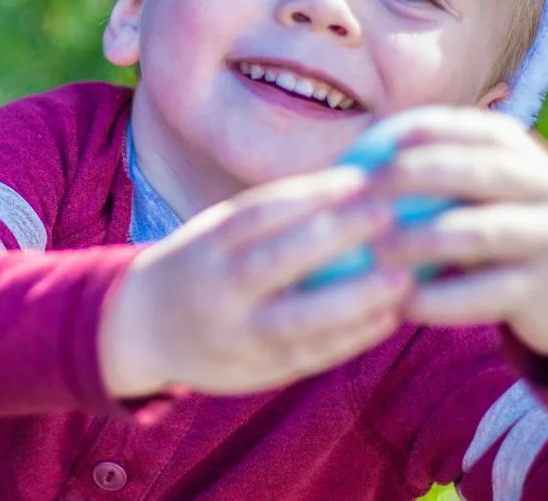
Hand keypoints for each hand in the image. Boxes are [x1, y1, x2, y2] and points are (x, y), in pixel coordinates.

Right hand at [99, 167, 414, 398]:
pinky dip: (351, 338)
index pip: (259, 211)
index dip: (311, 193)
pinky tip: (388, 317)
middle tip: (389, 215)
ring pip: (297, 319)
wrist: (144, 330)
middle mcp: (217, 289)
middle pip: (276, 261)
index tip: (361, 176)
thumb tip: (356, 180)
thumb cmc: (204, 264)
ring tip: (403, 278)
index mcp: (208, 243)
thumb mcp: (219, 230)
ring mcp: (235, 335)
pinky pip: (309, 355)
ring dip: (353, 299)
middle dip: (334, 237)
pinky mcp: (254, 372)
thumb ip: (272, 215)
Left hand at [369, 108, 547, 385]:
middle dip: (408, 179)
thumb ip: (438, 171)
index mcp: (521, 150)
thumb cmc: (507, 230)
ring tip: (372, 254)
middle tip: (358, 197)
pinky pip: (485, 293)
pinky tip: (400, 304)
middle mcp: (542, 182)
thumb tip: (347, 163)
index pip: (467, 127)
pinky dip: (439, 299)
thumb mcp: (487, 190)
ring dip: (417, 242)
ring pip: (475, 232)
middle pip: (469, 171)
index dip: (418, 132)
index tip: (370, 147)